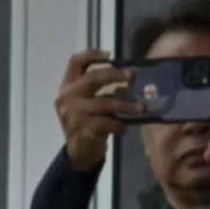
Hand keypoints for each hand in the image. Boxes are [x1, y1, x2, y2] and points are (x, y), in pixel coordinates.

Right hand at [55, 48, 142, 172]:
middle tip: (131, 77)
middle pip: (93, 78)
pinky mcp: (83, 129)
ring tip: (142, 109)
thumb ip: (97, 90)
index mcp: (67, 86)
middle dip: (114, 75)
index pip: (75, 63)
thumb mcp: (86, 103)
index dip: (92, 55)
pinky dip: (120, 125)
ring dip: (127, 106)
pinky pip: (108, 123)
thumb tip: (127, 79)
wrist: (78, 153)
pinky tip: (124, 128)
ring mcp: (74, 113)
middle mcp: (67, 97)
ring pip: (106, 103)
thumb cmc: (86, 123)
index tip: (110, 55)